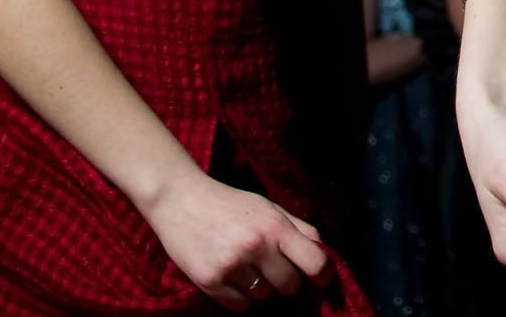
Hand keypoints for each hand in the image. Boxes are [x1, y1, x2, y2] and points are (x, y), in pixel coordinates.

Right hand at [139, 172, 333, 309]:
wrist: (180, 200)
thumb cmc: (230, 204)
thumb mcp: (269, 207)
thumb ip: (298, 229)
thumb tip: (323, 253)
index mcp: (275, 225)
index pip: (314, 261)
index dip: (325, 275)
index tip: (325, 280)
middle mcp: (256, 246)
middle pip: (289, 285)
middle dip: (286, 281)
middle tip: (274, 268)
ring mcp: (232, 266)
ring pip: (264, 297)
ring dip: (260, 287)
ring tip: (245, 266)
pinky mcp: (210, 281)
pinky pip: (240, 306)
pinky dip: (240, 297)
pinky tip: (231, 276)